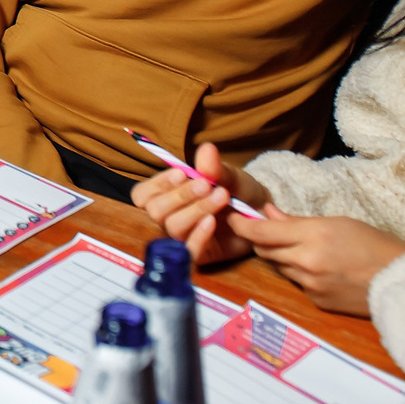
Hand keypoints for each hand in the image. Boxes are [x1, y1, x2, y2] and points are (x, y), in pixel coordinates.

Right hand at [130, 143, 271, 263]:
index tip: (183, 173)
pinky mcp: (200, 254)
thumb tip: (206, 149)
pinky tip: (212, 222)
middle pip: (155, 211)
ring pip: (172, 227)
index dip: (158, 184)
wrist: (262, 215)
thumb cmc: (238, 192)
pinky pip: (189, 250)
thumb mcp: (228, 176)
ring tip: (221, 197)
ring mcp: (184, 237)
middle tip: (207, 185)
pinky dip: (198, 236)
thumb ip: (214, 167)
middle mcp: (170, 217)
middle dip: (180, 196)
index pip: (143, 194)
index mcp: (166, 195)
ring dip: (195, 210)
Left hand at [231, 208, 404, 315]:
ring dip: (280, 256)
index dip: (242, 224)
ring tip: (301, 248)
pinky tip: (318, 268)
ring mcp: (310, 285)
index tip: (233, 217)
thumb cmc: (374, 245)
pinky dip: (298, 273)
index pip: (262, 231)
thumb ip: (297, 221)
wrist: (401, 282)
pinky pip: (296, 283)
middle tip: (264, 230)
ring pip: (279, 267)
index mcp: (313, 236)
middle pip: (265, 250)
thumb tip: (268, 213)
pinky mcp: (316, 301)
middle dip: (260, 239)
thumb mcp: (338, 223)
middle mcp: (307, 262)